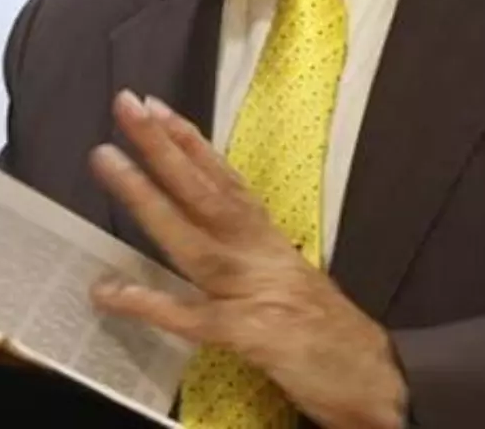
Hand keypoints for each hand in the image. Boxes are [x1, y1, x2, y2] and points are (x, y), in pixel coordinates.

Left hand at [88, 91, 406, 428]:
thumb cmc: (328, 332)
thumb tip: (202, 230)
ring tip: (107, 160)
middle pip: (206, 192)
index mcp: (268, 241)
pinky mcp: (251, 334)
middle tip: (126, 104)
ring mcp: (254, 291)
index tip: (156, 106)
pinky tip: (111, 292)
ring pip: (193, 238)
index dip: (191, 143)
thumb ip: (248, 253)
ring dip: (148, 199)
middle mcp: (260, 254)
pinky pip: (192, 318)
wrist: (377, 379)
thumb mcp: (287, 278)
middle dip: (163, 147)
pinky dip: (151, 304)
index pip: (226, 181)